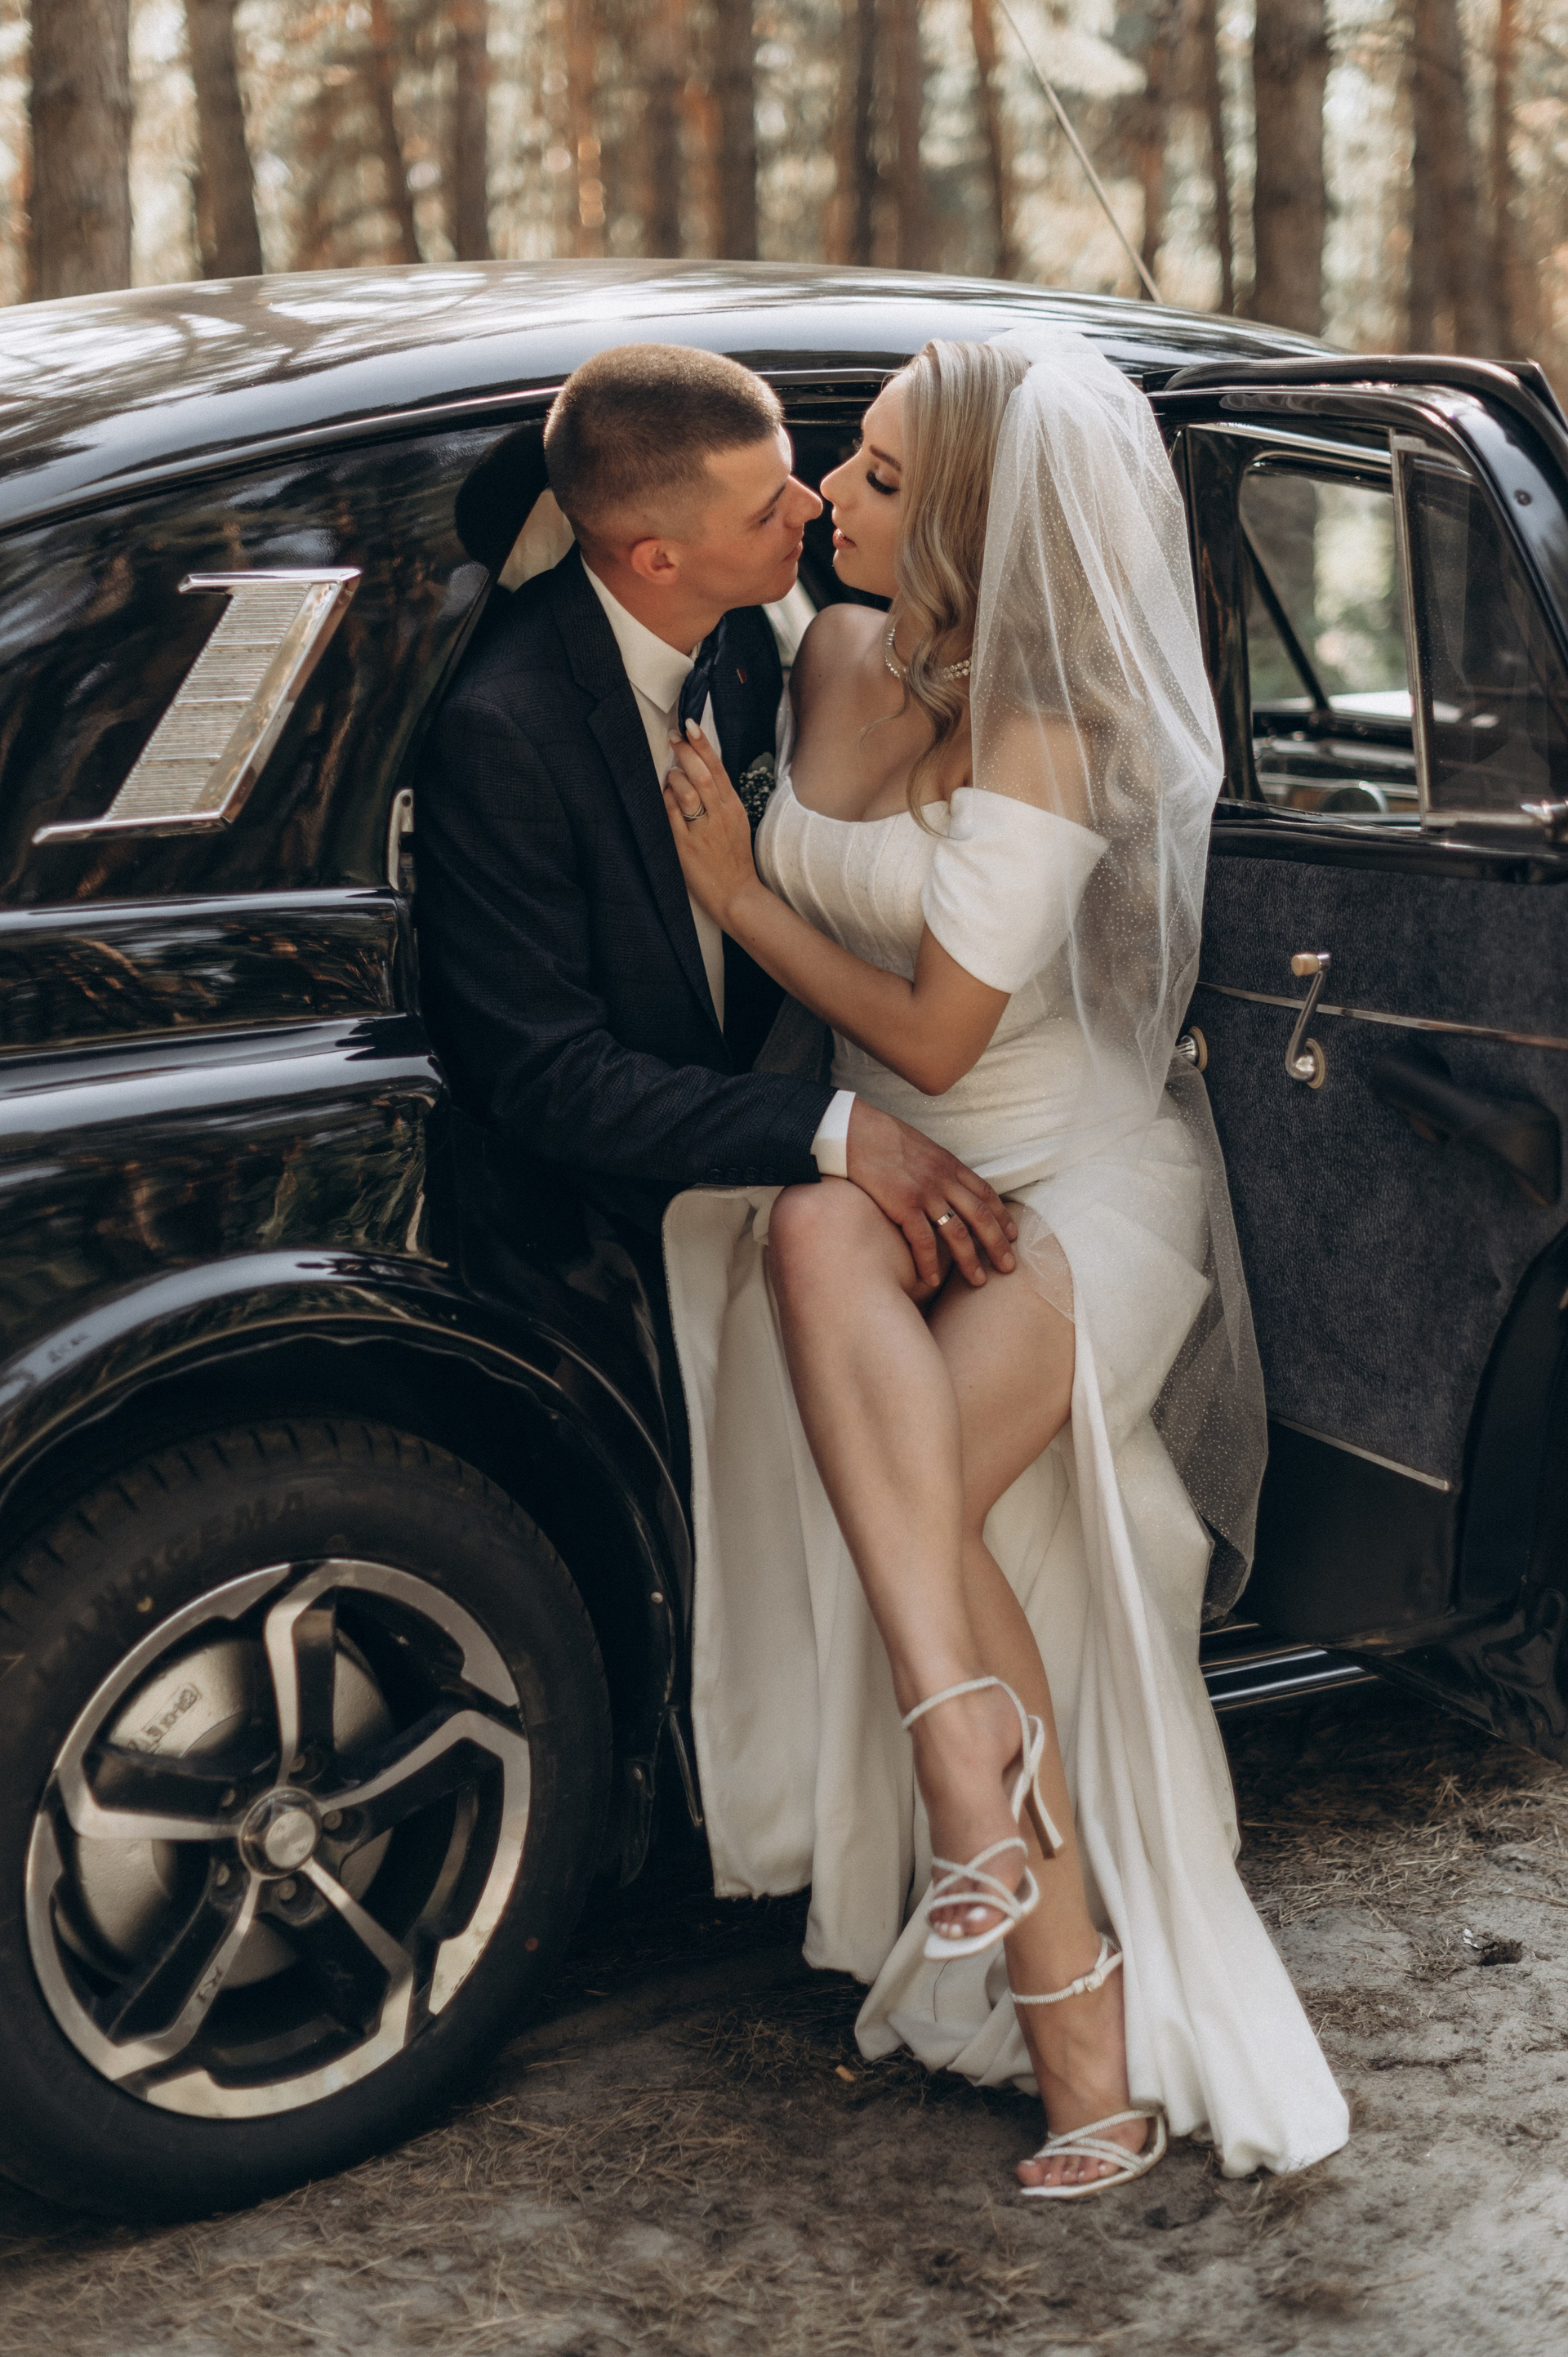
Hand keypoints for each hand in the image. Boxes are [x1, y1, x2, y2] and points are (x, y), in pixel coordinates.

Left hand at [662, 721, 761, 928]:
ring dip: (674, 778)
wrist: (737, 895)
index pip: (719, 768)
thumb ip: (721, 799)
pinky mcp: (687, 847)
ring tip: (670, 775)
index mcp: (734, 807)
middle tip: (673, 738)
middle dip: (686, 752)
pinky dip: (665, 800)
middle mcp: (721, 815)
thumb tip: (700, 773)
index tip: (691, 726)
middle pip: (703, 775)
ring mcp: (704, 831)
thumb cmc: (734, 859)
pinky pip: (672, 816)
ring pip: (687, 793)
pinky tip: (664, 796)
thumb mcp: (736, 823)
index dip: (703, 745)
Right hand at [844, 1101, 1018, 1288]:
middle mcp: (943, 1179)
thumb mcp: (918, 1146)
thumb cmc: (878, 1137)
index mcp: (948, 1163)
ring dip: (970, 1260)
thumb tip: (938, 1183)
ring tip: (978, 1281)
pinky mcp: (903, 1204)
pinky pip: (923, 1240)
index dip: (1002, 1216)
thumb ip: (933, 1166)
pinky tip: (932, 1280)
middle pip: (980, 1215)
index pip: (985, 1193)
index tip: (1012, 1235)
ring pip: (958, 1232)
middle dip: (997, 1243)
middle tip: (1009, 1267)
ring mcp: (925, 1192)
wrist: (852, 1130)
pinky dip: (929, 1263)